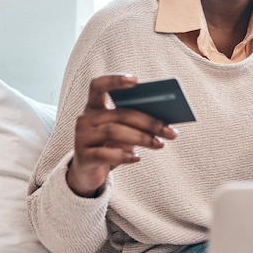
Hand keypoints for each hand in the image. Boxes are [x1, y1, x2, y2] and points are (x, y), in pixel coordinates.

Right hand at [66, 74, 177, 196]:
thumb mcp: (123, 131)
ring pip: (114, 132)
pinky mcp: (83, 158)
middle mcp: (85, 119)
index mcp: (95, 106)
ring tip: (160, 144)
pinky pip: (104, 154)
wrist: (89, 173)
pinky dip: (124, 156)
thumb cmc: (111, 145)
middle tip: (170, 130)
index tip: (136, 80)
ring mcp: (82, 138)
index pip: (98, 86)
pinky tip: (138, 158)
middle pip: (119, 114)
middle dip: (148, 122)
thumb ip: (136, 121)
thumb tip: (164, 122)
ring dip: (141, 138)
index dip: (115, 80)